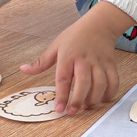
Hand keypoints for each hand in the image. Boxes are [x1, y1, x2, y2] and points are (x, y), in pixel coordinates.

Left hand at [19, 1, 133, 115]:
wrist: (100, 24)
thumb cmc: (76, 35)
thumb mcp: (56, 45)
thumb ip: (41, 61)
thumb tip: (23, 70)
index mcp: (68, 56)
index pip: (63, 79)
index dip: (62, 96)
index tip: (59, 109)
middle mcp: (85, 60)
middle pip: (84, 83)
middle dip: (78, 100)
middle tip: (72, 112)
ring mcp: (99, 62)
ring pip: (100, 84)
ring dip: (94, 99)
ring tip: (86, 107)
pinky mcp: (111, 64)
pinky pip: (113, 81)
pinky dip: (110, 93)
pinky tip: (102, 99)